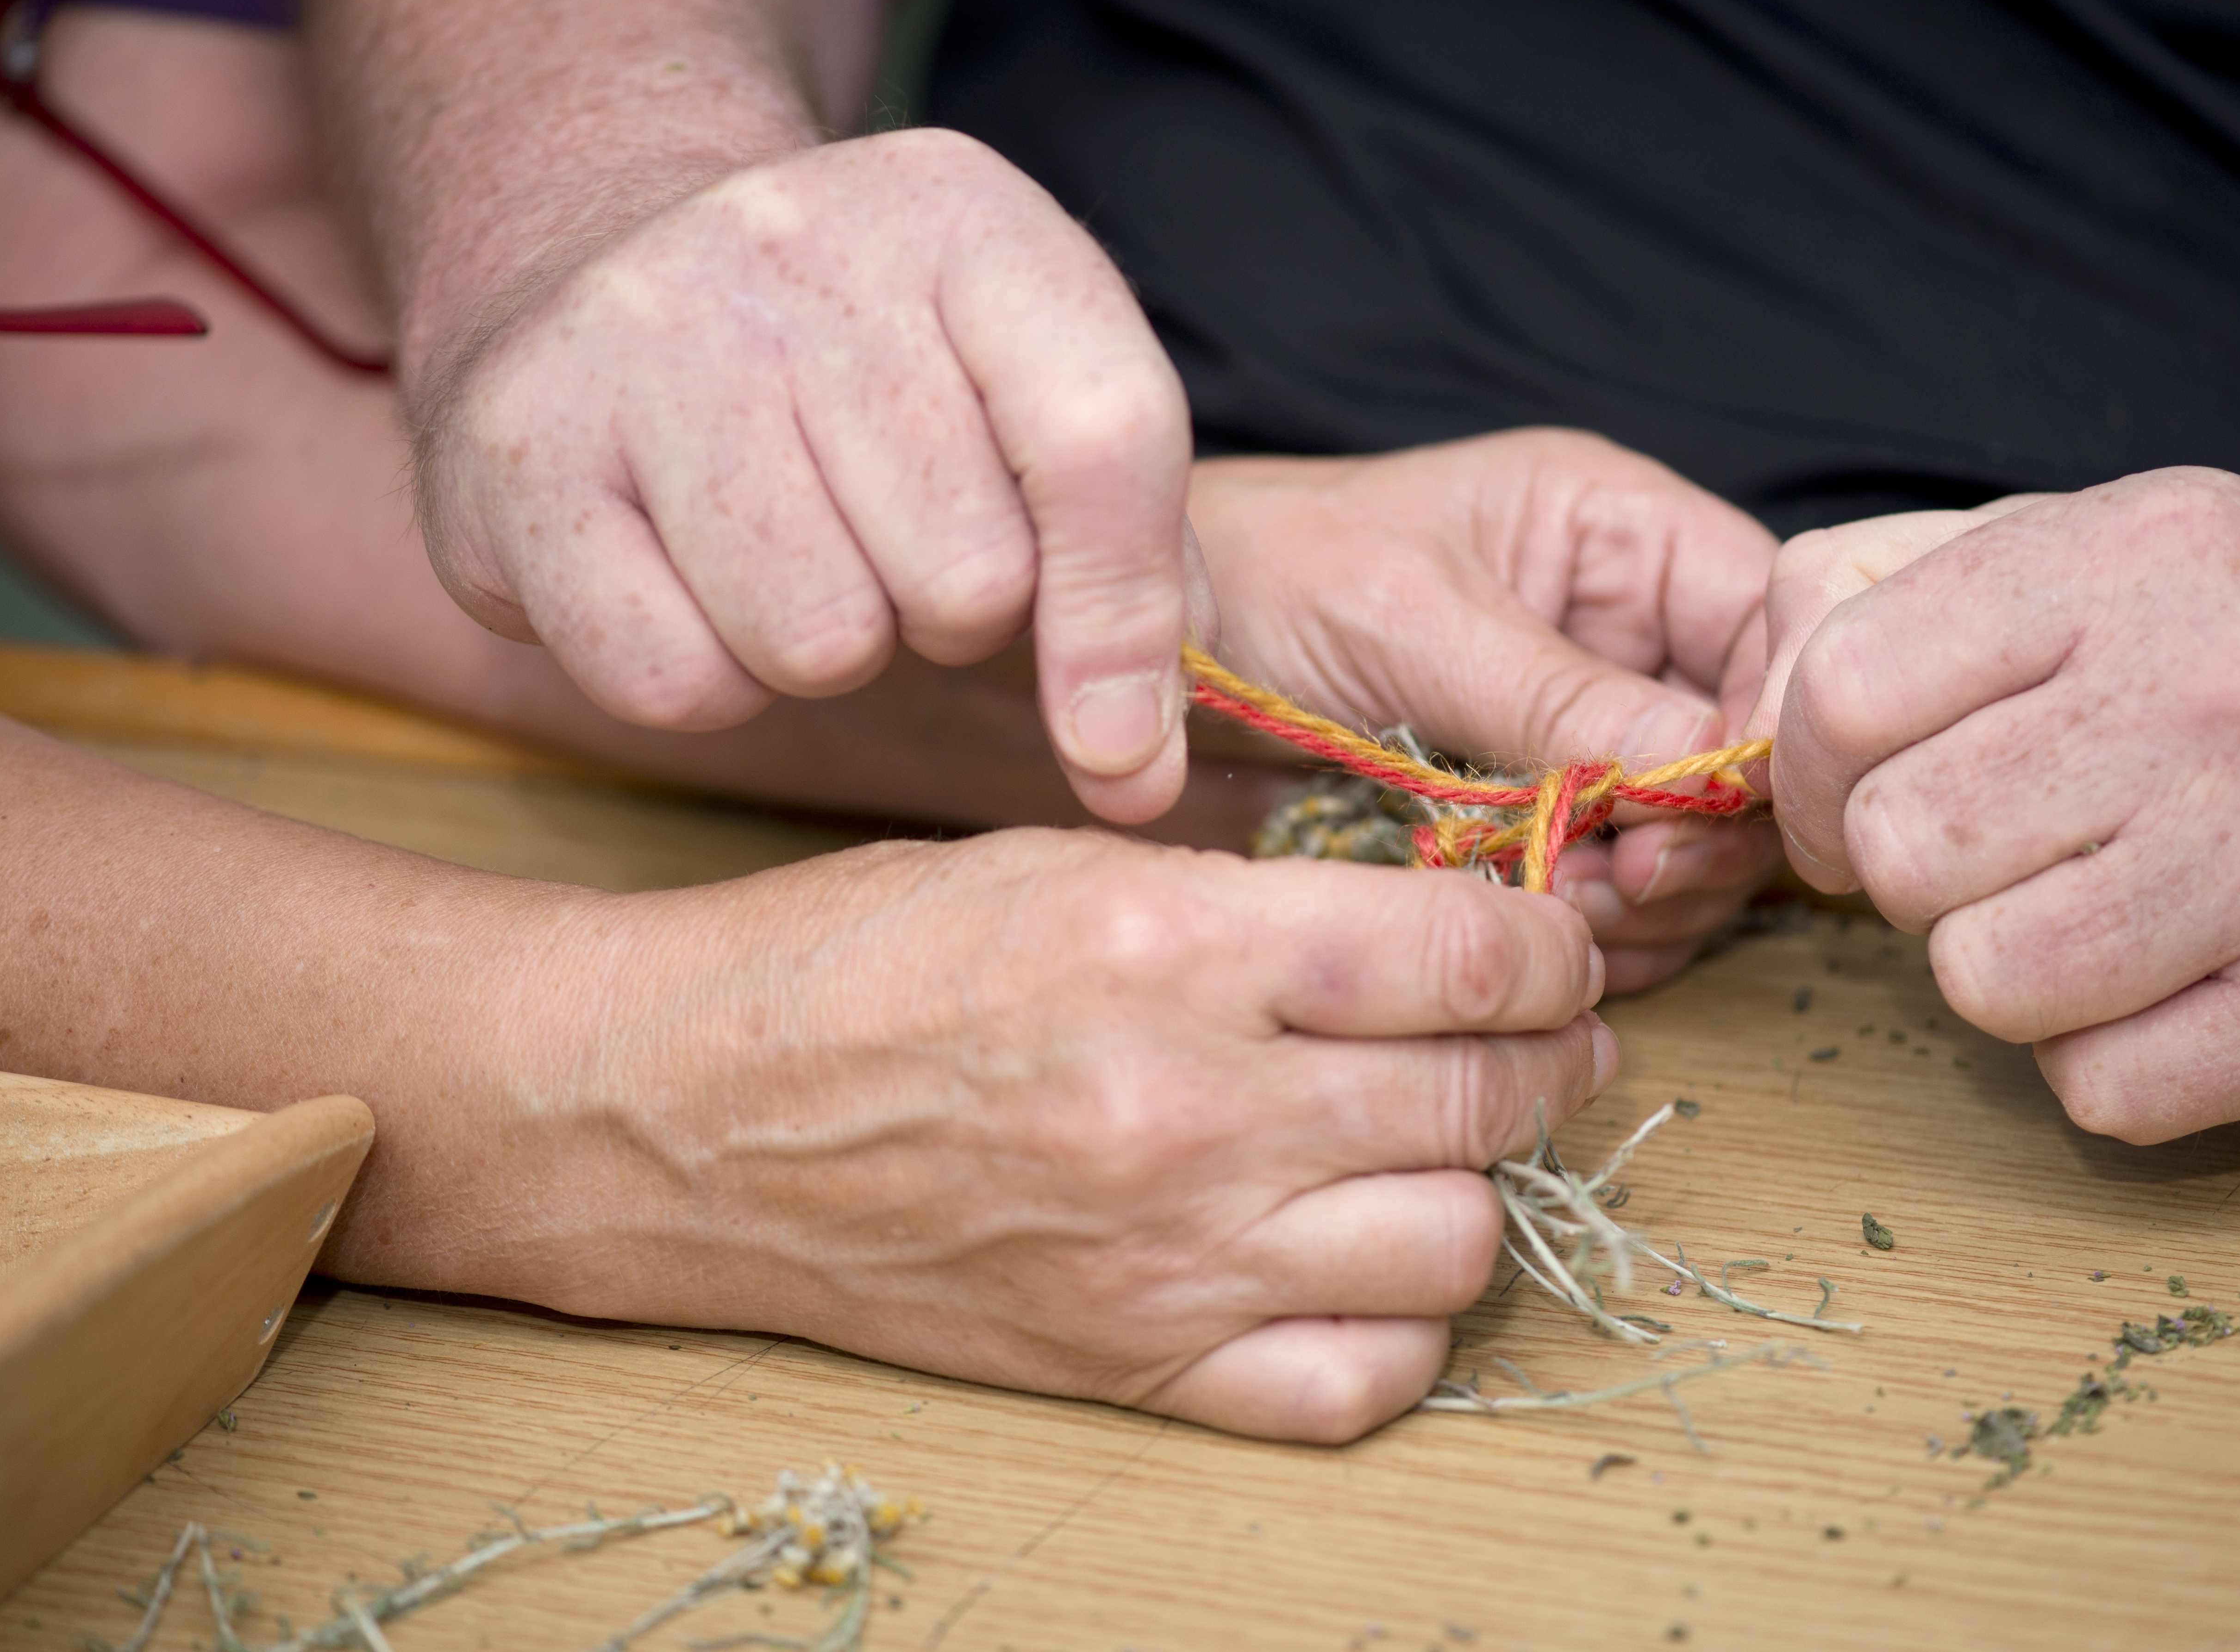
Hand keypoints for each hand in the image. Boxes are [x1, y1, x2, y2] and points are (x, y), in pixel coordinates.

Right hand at [347, 827, 1613, 1442]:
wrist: (688, 1115)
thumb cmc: (866, 957)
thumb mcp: (1068, 857)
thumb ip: (1264, 897)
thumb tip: (1445, 925)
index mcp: (1172, 946)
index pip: (1471, 956)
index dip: (1551, 944)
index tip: (1551, 944)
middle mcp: (1189, 1110)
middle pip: (1486, 1097)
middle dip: (1546, 1053)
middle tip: (1534, 1033)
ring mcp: (1167, 1256)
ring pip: (1456, 1244)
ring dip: (1477, 1184)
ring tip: (1440, 1138)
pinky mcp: (1132, 1364)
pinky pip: (1360, 1383)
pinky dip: (1399, 1328)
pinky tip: (1364, 1259)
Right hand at [410, 129, 1200, 824]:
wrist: (600, 250)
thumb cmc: (861, 367)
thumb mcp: (1024, 397)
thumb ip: (1130, 567)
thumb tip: (1138, 778)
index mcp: (969, 218)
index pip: (1107, 440)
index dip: (1127, 623)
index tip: (1118, 742)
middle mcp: (801, 244)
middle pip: (967, 577)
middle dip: (946, 615)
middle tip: (884, 543)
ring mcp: (644, 333)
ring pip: (819, 645)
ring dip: (823, 650)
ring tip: (786, 552)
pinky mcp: (521, 449)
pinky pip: (674, 681)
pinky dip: (703, 677)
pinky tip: (687, 581)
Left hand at [1188, 430, 1782, 990]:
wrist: (1149, 647)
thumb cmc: (1261, 573)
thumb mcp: (1414, 619)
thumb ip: (1561, 694)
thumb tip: (1704, 764)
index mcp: (1618, 534)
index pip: (1772, 621)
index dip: (1772, 718)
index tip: (1718, 802)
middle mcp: (1625, 632)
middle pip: (1749, 750)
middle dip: (1701, 830)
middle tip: (1622, 881)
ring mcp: (1590, 732)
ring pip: (1697, 838)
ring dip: (1651, 897)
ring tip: (1563, 911)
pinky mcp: (1545, 819)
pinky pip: (1625, 892)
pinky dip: (1599, 931)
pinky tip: (1538, 937)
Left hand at [1747, 467, 2239, 1140]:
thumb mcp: (2094, 546)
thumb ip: (1893, 592)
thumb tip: (1744, 708)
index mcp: (2129, 557)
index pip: (1843, 687)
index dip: (1802, 769)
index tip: (1846, 795)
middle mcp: (2213, 692)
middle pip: (1899, 847)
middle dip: (1909, 872)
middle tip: (1986, 853)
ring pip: (1982, 979)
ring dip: (2000, 967)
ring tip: (2084, 910)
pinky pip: (2102, 1089)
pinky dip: (2105, 1060)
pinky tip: (2170, 984)